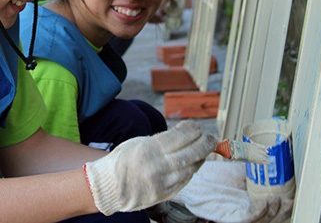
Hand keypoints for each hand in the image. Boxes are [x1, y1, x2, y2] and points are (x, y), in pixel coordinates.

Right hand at [83, 121, 216, 215]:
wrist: (109, 186)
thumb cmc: (122, 160)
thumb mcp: (138, 142)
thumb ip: (161, 140)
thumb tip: (184, 135)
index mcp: (149, 149)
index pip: (180, 137)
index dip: (192, 130)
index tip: (197, 126)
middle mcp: (157, 166)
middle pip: (190, 153)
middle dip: (205, 144)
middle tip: (212, 137)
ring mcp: (162, 182)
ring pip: (190, 169)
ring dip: (200, 158)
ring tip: (204, 150)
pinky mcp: (164, 194)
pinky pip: (184, 181)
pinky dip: (191, 171)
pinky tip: (194, 164)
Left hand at [171, 161, 293, 222]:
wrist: (193, 177)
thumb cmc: (212, 176)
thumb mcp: (238, 171)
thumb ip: (254, 169)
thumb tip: (268, 157)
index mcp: (250, 202)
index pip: (271, 209)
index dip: (284, 207)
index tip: (293, 198)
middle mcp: (246, 211)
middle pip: (271, 218)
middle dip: (283, 212)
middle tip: (289, 202)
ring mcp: (238, 214)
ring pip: (262, 220)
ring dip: (273, 211)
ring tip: (277, 200)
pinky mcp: (229, 217)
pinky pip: (247, 218)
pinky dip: (258, 211)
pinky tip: (264, 202)